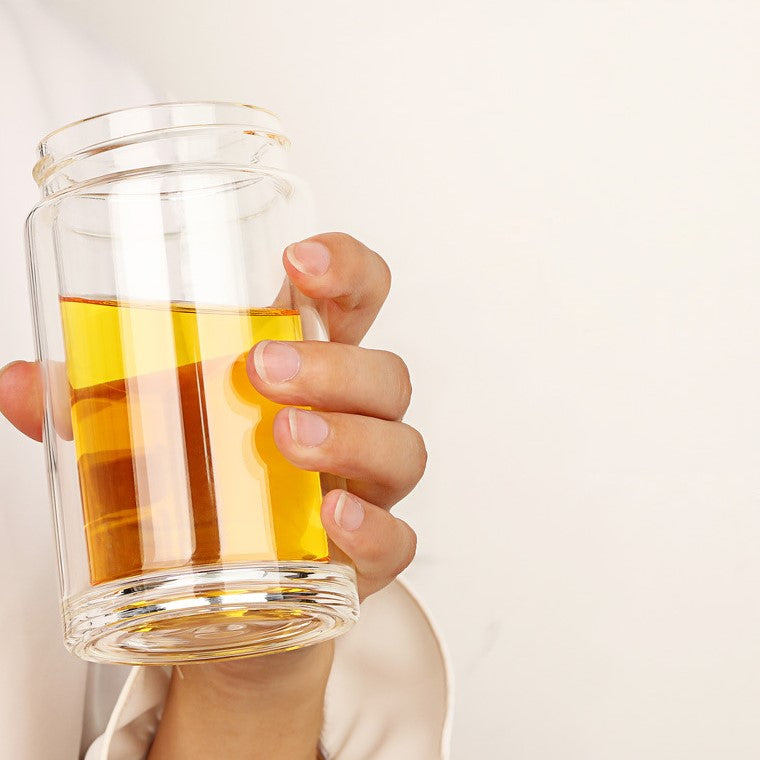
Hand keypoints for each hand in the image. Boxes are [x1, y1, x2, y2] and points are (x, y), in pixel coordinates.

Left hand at [0, 233, 426, 759]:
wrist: (224, 601)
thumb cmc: (204, 492)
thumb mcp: (151, 435)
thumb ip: (92, 406)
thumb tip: (17, 383)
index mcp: (311, 372)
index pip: (358, 300)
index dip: (348, 268)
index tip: (298, 258)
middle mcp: (352, 424)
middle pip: (385, 374)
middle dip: (333, 364)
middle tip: (260, 370)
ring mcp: (366, 492)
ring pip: (401, 448)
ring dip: (349, 436)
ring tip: (284, 439)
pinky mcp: (367, 560)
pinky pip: (399, 542)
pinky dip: (373, 529)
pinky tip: (333, 522)